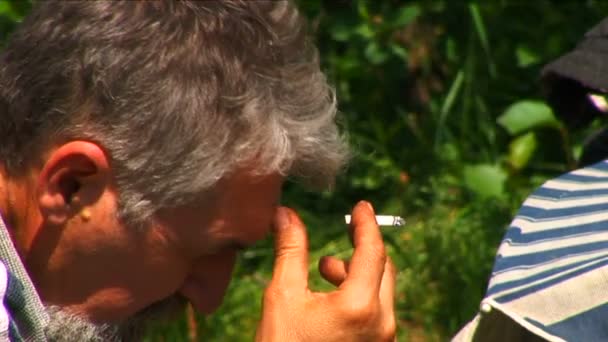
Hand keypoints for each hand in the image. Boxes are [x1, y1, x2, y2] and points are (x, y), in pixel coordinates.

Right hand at [255, 201, 395, 341]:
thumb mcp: (283, 297)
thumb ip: (291, 251)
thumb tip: (285, 214)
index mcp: (361, 307)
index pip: (373, 251)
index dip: (366, 224)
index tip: (361, 206)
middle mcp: (382, 324)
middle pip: (383, 269)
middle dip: (362, 248)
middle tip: (343, 234)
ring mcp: (382, 340)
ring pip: (380, 291)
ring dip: (356, 273)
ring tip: (323, 269)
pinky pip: (376, 311)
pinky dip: (359, 294)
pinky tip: (330, 297)